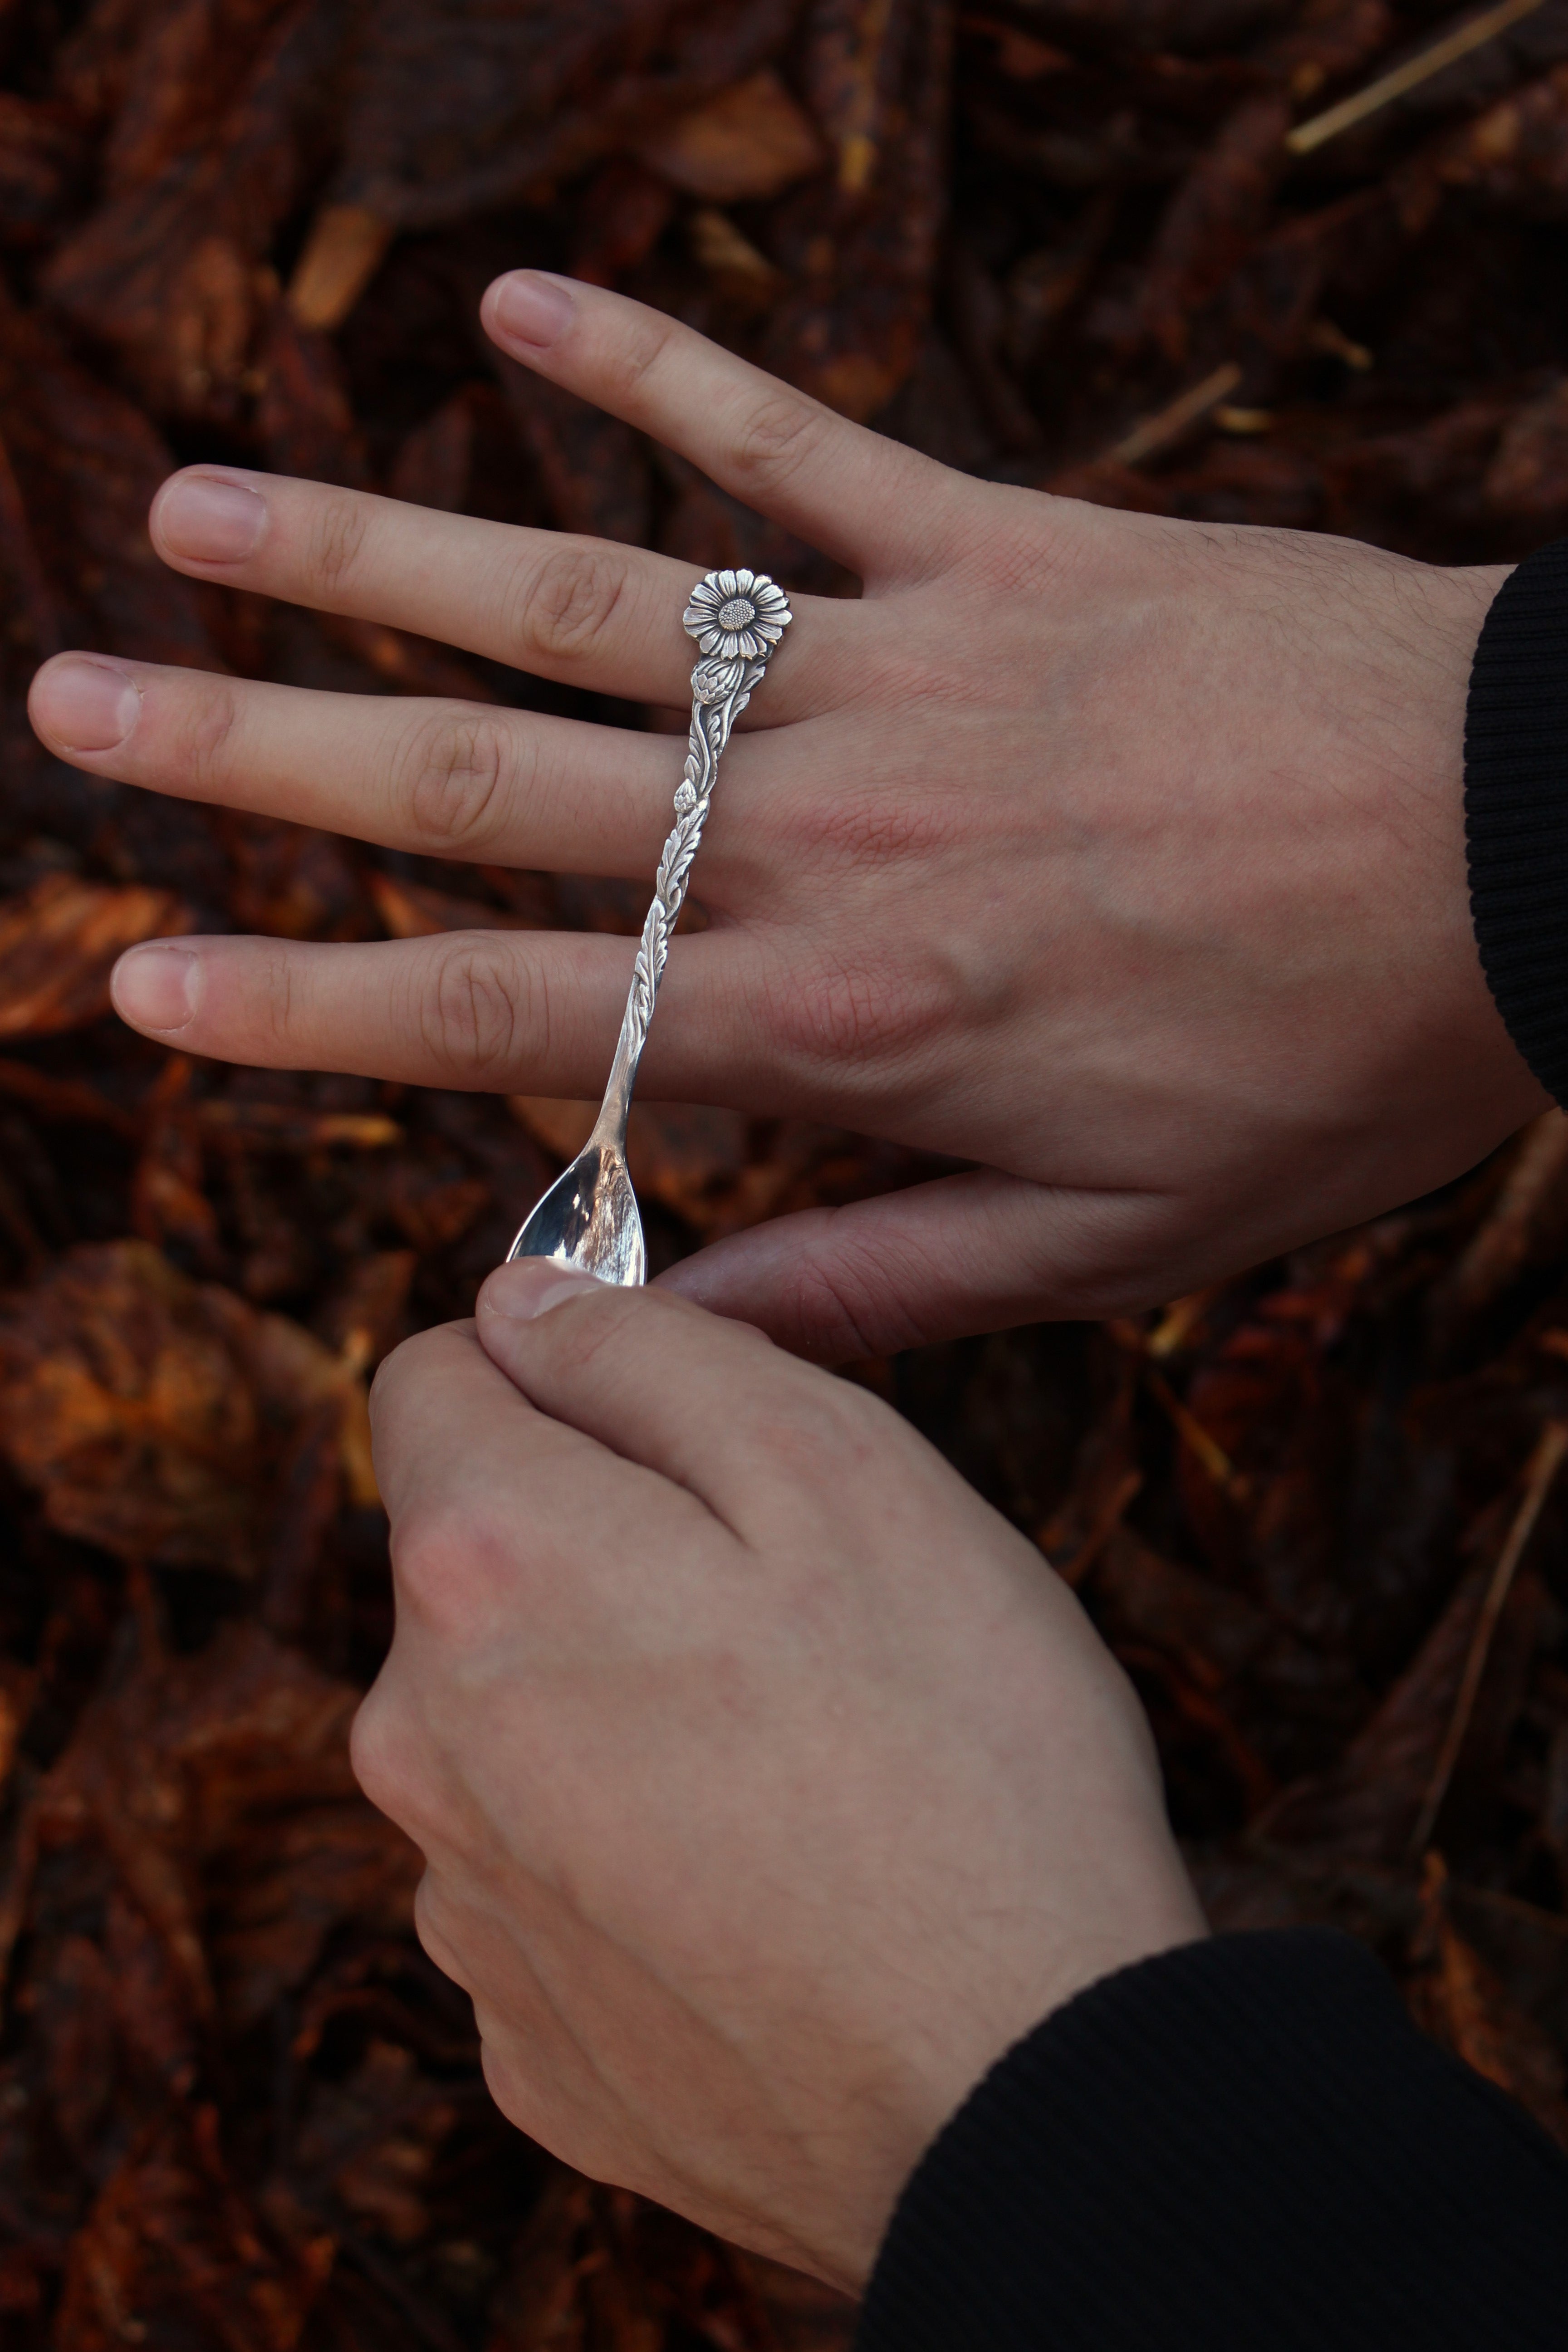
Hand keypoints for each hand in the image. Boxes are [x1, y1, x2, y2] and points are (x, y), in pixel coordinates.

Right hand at [28, 271, 1542, 1356]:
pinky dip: (661, 368)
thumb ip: (867, 1283)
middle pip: (481, 790)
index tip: (133, 982)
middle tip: (75, 706)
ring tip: (194, 511)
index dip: (300, 1008)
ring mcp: (893, 669)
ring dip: (377, 552)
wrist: (1525, 856)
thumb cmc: (1323, 1060)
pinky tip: (517, 311)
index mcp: (832, 1020)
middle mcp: (817, 834)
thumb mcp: (1110, 1240)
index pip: (504, 1013)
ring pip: (585, 607)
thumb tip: (656, 1319)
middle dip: (255, 756)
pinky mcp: (995, 544)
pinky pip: (796, 443)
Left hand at [352, 1262, 1203, 2288]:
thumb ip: (652, 1352)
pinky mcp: (524, 2031)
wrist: (1019, 2097)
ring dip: (616, 1700)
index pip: (435, 1376)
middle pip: (476, 1558)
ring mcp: (462, 1905)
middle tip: (787, 1607)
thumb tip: (521, 1304)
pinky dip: (632, 1854)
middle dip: (603, 1541)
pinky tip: (764, 1886)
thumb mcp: (841, 1466)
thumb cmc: (961, 1758)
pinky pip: (550, 1878)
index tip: (677, 1411)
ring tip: (791, 1760)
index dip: (563, 1364)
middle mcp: (416, 1739)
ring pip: (512, 1721)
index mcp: (485, 1568)